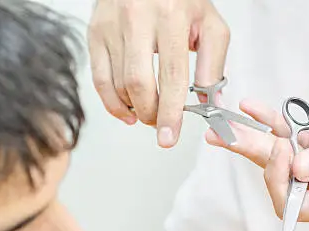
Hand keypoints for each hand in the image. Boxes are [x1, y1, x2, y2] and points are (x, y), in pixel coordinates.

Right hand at [87, 0, 229, 146]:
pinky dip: (112, 103)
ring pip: (119, 84)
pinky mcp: (95, 33)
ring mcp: (112, 26)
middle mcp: (138, 18)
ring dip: (134, 109)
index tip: (169, 136)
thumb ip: (213, 63)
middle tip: (161, 124)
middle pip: (139, 84)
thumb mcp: (208, 22)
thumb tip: (208, 103)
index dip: (170, 112)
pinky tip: (127, 111)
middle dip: (150, 114)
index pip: (171, 75)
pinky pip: (99, 79)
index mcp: (171, 15)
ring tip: (148, 112)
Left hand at [207, 98, 308, 220]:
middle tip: (220, 136)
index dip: (279, 180)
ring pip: (279, 154)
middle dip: (249, 154)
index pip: (292, 204)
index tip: (285, 152)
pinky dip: (275, 122)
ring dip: (254, 135)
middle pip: (277, 176)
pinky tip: (256, 109)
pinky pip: (291, 136)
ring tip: (227, 120)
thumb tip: (299, 168)